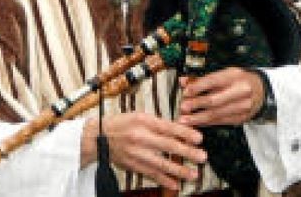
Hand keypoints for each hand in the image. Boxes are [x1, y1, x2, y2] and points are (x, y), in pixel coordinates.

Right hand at [82, 112, 205, 189]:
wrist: (99, 138)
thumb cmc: (122, 124)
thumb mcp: (140, 116)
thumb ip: (159, 123)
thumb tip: (181, 129)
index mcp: (144, 121)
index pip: (168, 128)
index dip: (185, 133)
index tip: (199, 138)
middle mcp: (140, 138)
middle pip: (168, 146)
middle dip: (187, 152)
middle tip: (202, 157)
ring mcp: (136, 153)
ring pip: (161, 164)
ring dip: (179, 170)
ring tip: (193, 174)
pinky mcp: (133, 165)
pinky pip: (151, 174)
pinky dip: (164, 180)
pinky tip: (176, 184)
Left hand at [178, 67, 264, 126]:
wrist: (260, 90)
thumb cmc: (238, 80)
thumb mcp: (224, 73)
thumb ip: (203, 78)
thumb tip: (184, 81)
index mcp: (234, 76)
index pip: (213, 81)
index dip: (198, 87)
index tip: (186, 92)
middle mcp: (240, 91)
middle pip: (214, 100)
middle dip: (196, 105)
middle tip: (183, 108)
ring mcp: (242, 106)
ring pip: (216, 114)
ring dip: (198, 118)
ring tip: (185, 120)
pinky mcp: (241, 118)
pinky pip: (220, 122)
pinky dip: (206, 123)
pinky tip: (196, 124)